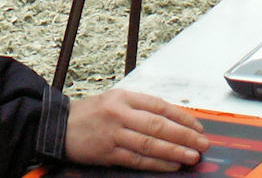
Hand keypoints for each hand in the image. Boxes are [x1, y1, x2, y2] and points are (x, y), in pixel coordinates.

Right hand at [64, 89, 207, 171]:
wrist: (59, 126)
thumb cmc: (90, 114)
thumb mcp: (114, 101)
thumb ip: (140, 108)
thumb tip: (172, 120)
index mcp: (124, 97)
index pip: (159, 105)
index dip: (181, 117)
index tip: (198, 127)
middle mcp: (119, 112)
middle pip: (158, 124)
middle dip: (184, 135)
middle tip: (202, 143)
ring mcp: (113, 133)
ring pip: (150, 143)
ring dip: (174, 150)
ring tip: (192, 156)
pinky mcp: (107, 152)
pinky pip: (137, 159)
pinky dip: (156, 163)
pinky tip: (171, 165)